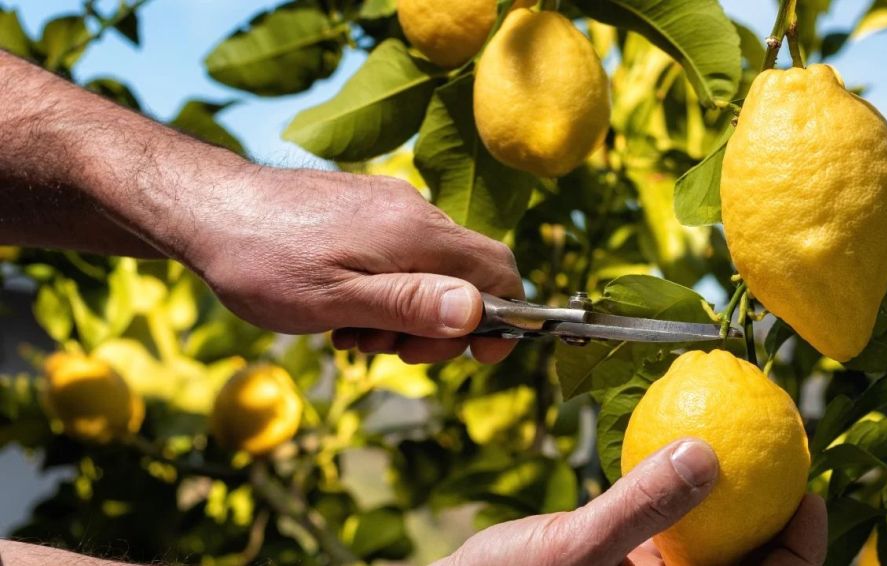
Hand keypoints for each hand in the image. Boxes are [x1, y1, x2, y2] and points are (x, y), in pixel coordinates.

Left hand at [184, 166, 523, 363]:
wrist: (204, 208)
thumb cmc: (262, 261)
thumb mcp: (335, 301)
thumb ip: (410, 305)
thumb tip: (478, 312)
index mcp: (416, 233)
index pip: (499, 269)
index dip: (504, 317)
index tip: (478, 355)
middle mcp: (412, 210)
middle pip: (466, 276)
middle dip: (438, 326)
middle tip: (385, 352)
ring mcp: (388, 205)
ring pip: (429, 270)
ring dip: (404, 314)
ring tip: (350, 334)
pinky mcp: (365, 207)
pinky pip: (399, 256)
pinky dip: (384, 292)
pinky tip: (340, 310)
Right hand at [434, 439, 826, 565]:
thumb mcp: (576, 548)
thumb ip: (641, 505)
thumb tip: (708, 453)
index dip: (802, 543)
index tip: (808, 489)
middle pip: (748, 557)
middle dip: (771, 508)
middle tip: (786, 447)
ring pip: (713, 535)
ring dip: (730, 491)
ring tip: (742, 436)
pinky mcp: (629, 556)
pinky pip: (672, 518)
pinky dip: (682, 485)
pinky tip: (682, 444)